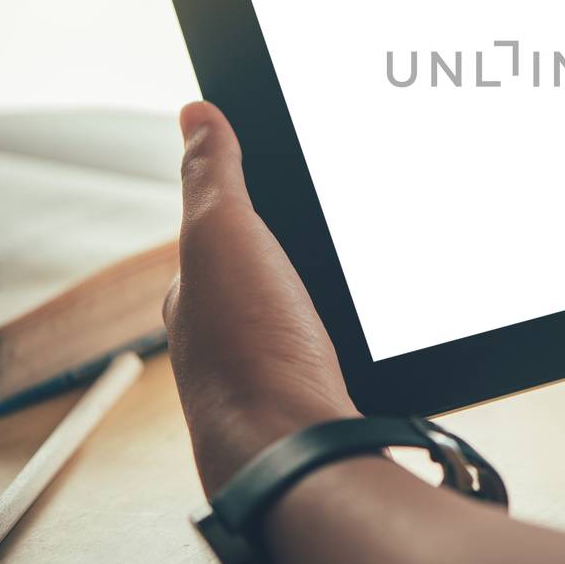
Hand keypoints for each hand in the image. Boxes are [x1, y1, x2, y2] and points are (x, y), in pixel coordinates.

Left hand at [164, 101, 356, 492]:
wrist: (296, 450)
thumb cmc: (249, 350)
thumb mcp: (224, 236)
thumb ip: (211, 176)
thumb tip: (195, 113)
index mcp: (197, 294)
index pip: (218, 235)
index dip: (248, 206)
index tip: (284, 183)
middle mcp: (224, 339)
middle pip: (262, 279)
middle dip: (291, 256)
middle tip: (337, 224)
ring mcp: (269, 374)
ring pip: (296, 318)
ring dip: (320, 302)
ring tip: (358, 277)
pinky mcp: (314, 401)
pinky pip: (328, 352)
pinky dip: (345, 338)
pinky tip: (369, 334)